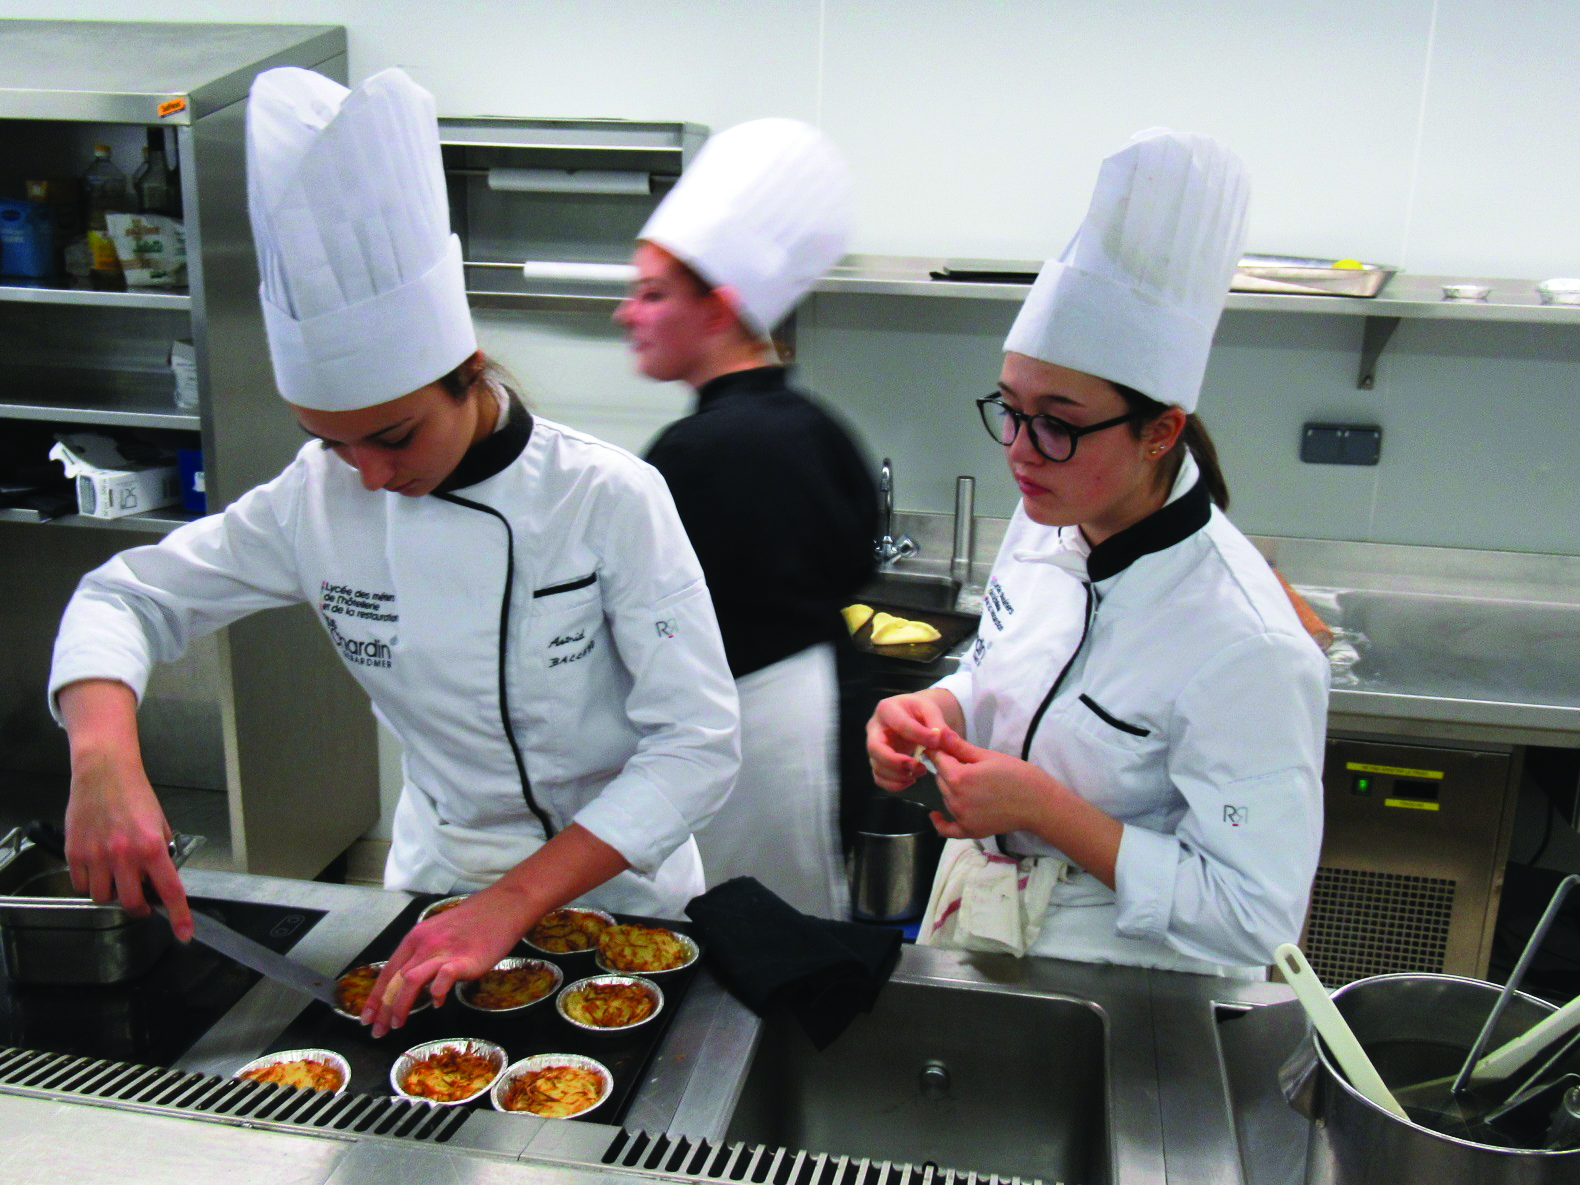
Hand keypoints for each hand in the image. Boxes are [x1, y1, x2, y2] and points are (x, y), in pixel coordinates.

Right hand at [64, 748, 192, 942]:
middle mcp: (125, 855)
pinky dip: (90, 883)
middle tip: (141, 900)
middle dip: (138, 907)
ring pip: (103, 898)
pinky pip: (81, 885)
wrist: (104, 772)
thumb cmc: (134, 794)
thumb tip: (161, 876)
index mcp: (152, 847)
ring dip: (111, 894)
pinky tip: (97, 868)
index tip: (184, 933)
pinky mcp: (75, 853)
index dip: (178, 916)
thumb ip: (161, 851)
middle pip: (131, 903)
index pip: (170, 890)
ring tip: (115, 876)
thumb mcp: (159, 822)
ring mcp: (97, 856)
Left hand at [362, 887, 531, 1036]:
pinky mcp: (463, 959)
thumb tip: (414, 982)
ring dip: (399, 1006)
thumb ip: (424, 955)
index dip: (375, 996)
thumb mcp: (439, 933)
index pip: (387, 971)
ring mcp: (443, 951)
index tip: (367, 1017)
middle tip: (377, 1030)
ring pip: (410, 981)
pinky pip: (442, 979)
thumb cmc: (474, 922)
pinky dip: (436, 993)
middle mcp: (424, 944)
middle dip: (382, 1008)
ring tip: (397, 1024)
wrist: (502, 907)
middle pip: (394, 980)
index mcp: (415, 938)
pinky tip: (437, 1003)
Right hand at [866, 691, 955, 792]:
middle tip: (918, 766)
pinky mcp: (878, 761)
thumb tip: (941, 739)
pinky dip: (894, 784)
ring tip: (920, 772)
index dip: (919, 735)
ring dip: (899, 776)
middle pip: (875, 749)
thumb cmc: (919, 711)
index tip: (937, 742)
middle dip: (897, 762)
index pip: (899, 725)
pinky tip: (911, 779)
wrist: (912, 717)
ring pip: (877, 767)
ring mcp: (874, 747)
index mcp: (887, 709)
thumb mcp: (930, 709)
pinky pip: (879, 778)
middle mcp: (874, 729)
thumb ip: (937, 724)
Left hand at [927, 727, 1053, 839]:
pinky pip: (947, 829)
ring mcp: (961, 817)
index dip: (939, 750)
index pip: (938, 759)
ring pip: (945, 797)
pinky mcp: (969, 831)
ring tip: (971, 782)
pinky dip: (940, 823)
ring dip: (950, 788)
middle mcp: (955, 799)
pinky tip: (935, 815)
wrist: (1039, 803)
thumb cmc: (1018, 775)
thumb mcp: (988, 756)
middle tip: (964, 762)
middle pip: (940, 778)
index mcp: (959, 777)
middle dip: (947, 768)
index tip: (939, 744)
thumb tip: (939, 732)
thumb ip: (960, 747)